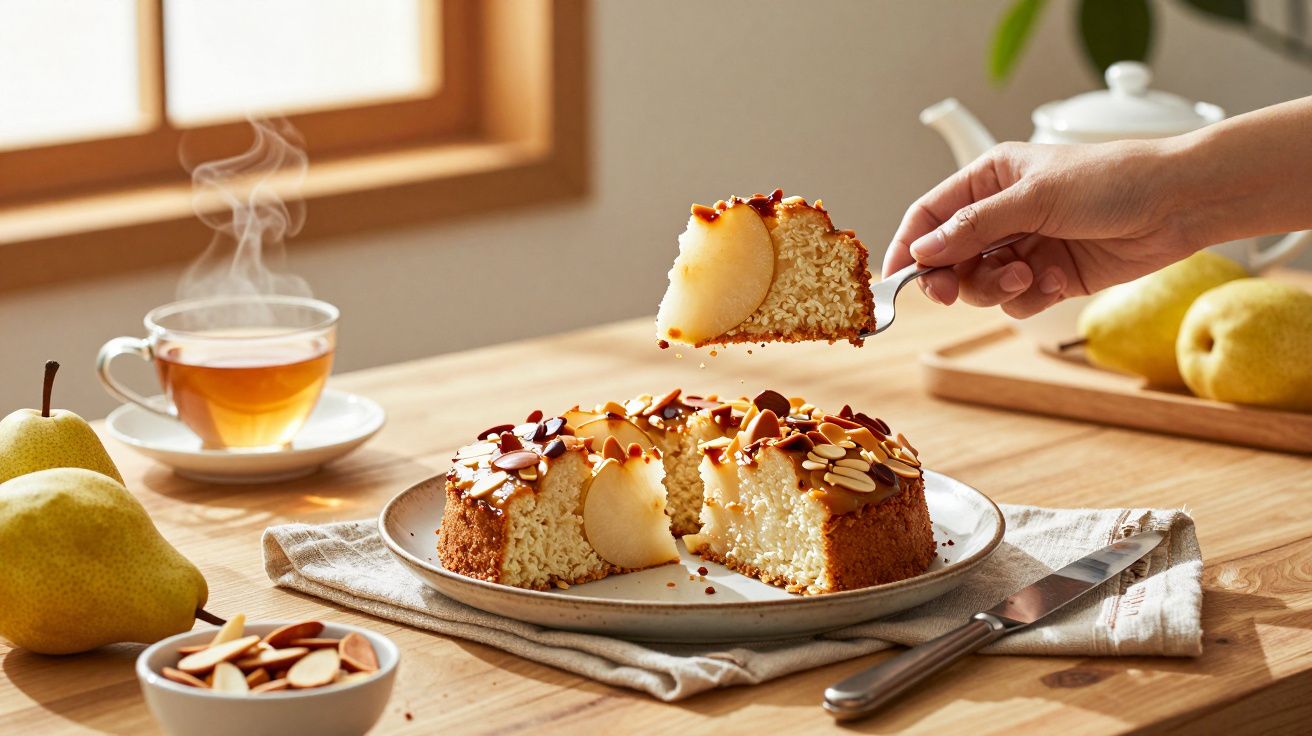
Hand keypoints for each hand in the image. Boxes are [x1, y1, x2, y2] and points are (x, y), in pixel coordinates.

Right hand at [882, 139, 1198, 317]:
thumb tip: (922, 250)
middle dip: (953, 277)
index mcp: (990, 179)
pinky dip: (1030, 296)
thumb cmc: (1111, 180)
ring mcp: (1026, 246)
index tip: (896, 278)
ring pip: (981, 284)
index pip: (930, 215)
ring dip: (997, 287)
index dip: (909, 246)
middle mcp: (1001, 213)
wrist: (1176, 205)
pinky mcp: (1050, 276)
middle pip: (949, 258)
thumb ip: (973, 227)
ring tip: (1030, 275)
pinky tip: (1057, 280)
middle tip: (952, 292)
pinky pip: (1017, 300)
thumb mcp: (1033, 198)